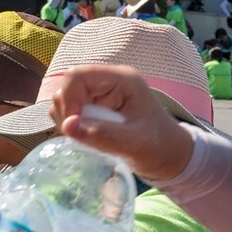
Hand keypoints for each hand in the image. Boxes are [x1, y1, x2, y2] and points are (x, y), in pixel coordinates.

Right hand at [48, 65, 194, 181]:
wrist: (168, 154)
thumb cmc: (158, 147)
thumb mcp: (133, 144)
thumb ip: (101, 135)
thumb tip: (67, 126)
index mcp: (122, 80)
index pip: (77, 76)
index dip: (68, 100)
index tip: (73, 126)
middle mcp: (108, 81)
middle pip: (67, 86)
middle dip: (67, 112)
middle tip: (82, 135)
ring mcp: (99, 93)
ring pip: (63, 98)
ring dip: (68, 120)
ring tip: (89, 137)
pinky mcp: (94, 106)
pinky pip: (68, 110)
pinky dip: (70, 125)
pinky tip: (87, 136)